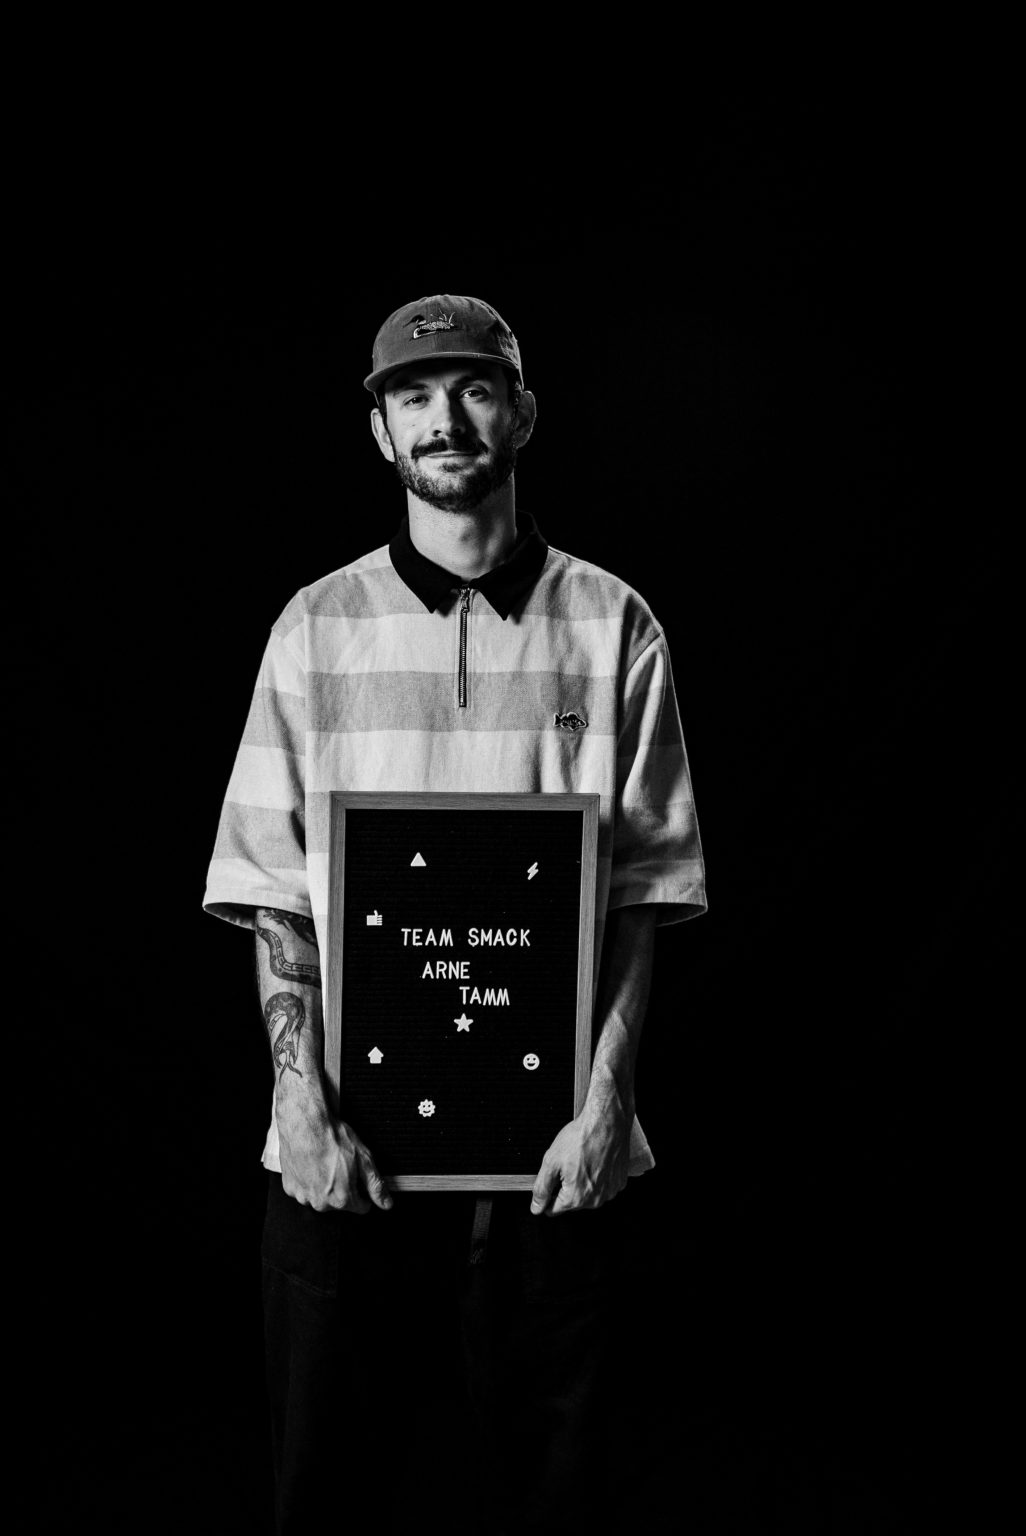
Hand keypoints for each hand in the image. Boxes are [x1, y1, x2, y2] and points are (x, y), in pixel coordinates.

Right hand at [278, 1086, 391, 1214]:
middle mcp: (321, 1204)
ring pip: (320, 1198)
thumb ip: (375, 1185)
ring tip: (325, 1163)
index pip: (361, 1207)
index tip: (360, 1179)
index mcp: (342, 1199)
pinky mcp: (289, 1188)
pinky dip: (308, 1181)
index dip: (364, 1192)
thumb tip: (386, 1204)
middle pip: (340, 1203)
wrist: (305, 1124)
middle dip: (343, 1188)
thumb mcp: (364, 1159)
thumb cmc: (333, 1139)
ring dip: (324, 1186)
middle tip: (341, 1165)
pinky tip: (312, 1164)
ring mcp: (303, 1196)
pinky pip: (303, 1190)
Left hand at [530, 1103, 630, 1215]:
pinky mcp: (619, 1182)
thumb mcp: (551, 1162)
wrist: (606, 1122)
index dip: (547, 1195)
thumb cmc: (580, 1138)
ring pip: (588, 1195)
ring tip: (582, 1160)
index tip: (550, 1180)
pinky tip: (594, 1161)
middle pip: (571, 1202)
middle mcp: (594, 1201)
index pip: (553, 1210)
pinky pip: (603, 1186)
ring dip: (582, 1182)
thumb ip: (541, 1189)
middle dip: (565, 1187)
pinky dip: (597, 1177)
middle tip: (567, 1164)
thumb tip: (536, 1208)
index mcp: (575, 1198)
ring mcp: (609, 1192)